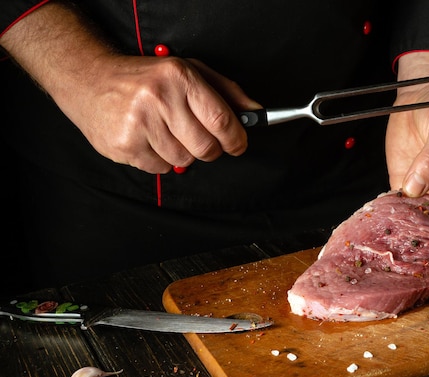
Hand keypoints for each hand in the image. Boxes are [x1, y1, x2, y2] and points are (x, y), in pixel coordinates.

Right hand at [0, 2, 259, 173]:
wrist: (89, 79)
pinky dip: (161, 161)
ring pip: (183, 161)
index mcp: (179, 78)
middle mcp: (158, 98)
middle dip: (211, 151)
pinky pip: (160, 169)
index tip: (238, 144)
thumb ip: (226, 91)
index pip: (220, 119)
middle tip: (202, 142)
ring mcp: (138, 123)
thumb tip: (255, 112)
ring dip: (182, 154)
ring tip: (167, 133)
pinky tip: (150, 140)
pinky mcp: (123, 145)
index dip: (236, 138)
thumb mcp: (189, 71)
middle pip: (205, 148)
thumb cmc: (146, 78)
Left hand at [385, 52, 428, 241]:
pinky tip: (376, 222)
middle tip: (415, 254)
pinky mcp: (401, 183)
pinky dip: (388, 216)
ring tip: (392, 244)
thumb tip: (415, 189)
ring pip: (419, 223)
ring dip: (408, 234)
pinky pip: (396, 207)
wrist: (421, 92)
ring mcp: (425, 191)